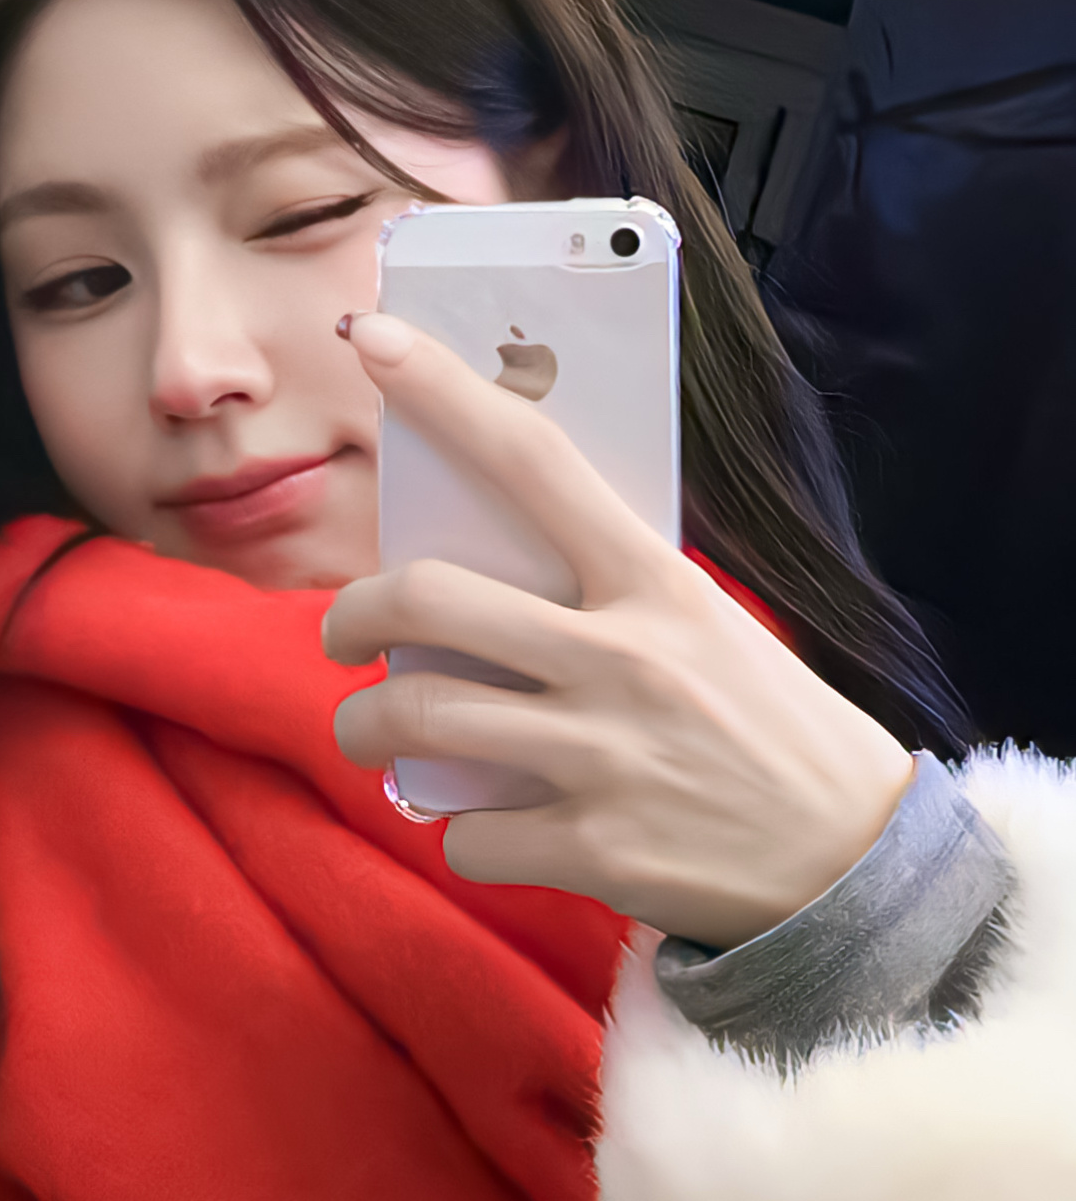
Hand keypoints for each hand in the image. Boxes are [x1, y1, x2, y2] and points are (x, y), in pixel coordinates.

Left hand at [323, 313, 914, 947]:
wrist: (856, 861)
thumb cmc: (770, 728)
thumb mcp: (706, 624)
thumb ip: (607, 593)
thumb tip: (488, 574)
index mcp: (656, 583)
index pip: (535, 462)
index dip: (443, 392)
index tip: (373, 339)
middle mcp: (623, 659)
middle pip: (429, 600)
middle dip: (352, 616)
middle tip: (343, 633)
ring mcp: (603, 756)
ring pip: (419, 717)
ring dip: (366, 725)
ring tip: (370, 729)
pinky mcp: (595, 849)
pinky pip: (467, 834)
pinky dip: (457, 829)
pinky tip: (482, 823)